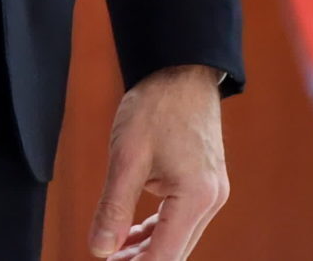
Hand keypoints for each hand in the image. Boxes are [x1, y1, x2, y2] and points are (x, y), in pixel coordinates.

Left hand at [90, 64, 227, 259]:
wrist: (183, 69)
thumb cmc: (158, 105)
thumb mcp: (127, 157)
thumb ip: (113, 208)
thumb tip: (100, 250)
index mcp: (195, 196)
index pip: (163, 257)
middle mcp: (211, 199)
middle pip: (174, 253)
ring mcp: (212, 192)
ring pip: (177, 240)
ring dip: (146, 252)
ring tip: (111, 255)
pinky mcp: (206, 183)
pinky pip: (181, 221)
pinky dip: (156, 232)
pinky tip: (130, 236)